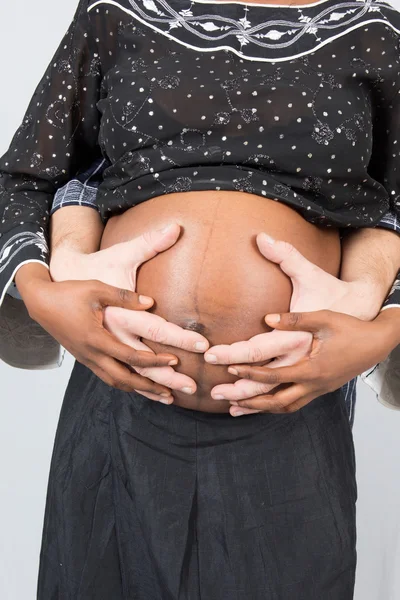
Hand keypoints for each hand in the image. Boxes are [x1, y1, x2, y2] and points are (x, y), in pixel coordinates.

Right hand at [17, 263, 176, 397]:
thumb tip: (151, 302)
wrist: (40, 302)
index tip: (174, 361)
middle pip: (123, 379)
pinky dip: (123, 383)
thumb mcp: (97, 289)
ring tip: (158, 395)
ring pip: (114, 382)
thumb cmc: (68, 293)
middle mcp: (91, 354)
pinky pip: (106, 376)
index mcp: (96, 338)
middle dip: (149, 387)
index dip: (155, 361)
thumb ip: (124, 296)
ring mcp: (86, 358)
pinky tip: (136, 383)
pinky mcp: (84, 358)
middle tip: (170, 393)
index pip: (131, 357)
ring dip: (137, 389)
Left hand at [226, 309, 396, 413]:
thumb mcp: (324, 319)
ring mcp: (319, 390)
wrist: (377, 342)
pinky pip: (295, 404)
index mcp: (312, 369)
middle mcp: (314, 385)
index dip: (250, 373)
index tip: (230, 369)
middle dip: (248, 402)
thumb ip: (296, 319)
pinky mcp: (322, 389)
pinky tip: (263, 403)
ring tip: (236, 408)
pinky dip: (276, 405)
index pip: (274, 376)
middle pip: (276, 402)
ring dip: (260, 408)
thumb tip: (268, 318)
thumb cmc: (351, 328)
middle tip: (223, 400)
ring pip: (285, 407)